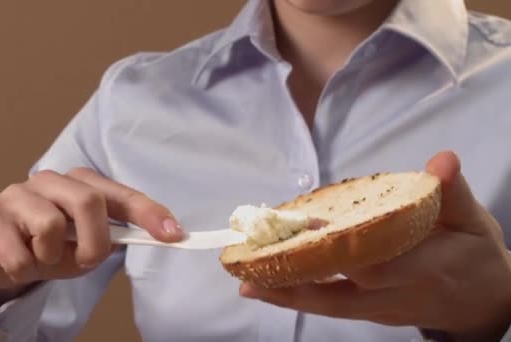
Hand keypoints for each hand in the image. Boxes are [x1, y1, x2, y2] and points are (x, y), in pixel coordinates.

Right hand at [0, 167, 183, 311]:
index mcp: (81, 183)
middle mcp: (51, 179)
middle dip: (95, 241)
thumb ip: (115, 236)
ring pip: (51, 225)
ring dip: (54, 257)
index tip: (173, 234)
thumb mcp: (86, 244)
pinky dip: (26, 269)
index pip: (121, 195)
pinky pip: (19, 253)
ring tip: (44, 258)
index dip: (148, 213)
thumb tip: (161, 234)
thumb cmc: (49, 246)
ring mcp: (18, 192)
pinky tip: (20, 261)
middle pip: (88, 201)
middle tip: (85, 261)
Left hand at [240, 151, 510, 340]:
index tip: (309, 224)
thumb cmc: (474, 253)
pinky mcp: (370, 314)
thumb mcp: (472, 221)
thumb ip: (452, 192)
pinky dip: (295, 298)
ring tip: (247, 281)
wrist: (483, 303)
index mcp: (427, 265)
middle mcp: (398, 293)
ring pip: (329, 304)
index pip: (380, 259)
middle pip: (342, 288)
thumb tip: (441, 159)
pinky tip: (263, 288)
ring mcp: (381, 309)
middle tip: (254, 258)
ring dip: (285, 292)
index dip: (344, 244)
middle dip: (297, 271)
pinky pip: (330, 307)